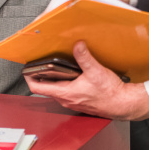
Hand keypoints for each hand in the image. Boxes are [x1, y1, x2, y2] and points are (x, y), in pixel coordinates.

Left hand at [25, 41, 148, 120]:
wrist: (122, 104)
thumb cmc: (109, 93)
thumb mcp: (95, 71)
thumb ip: (84, 57)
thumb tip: (77, 45)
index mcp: (65, 93)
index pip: (37, 88)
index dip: (29, 78)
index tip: (26, 70)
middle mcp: (66, 100)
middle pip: (45, 89)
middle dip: (40, 77)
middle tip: (37, 66)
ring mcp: (72, 102)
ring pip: (55, 91)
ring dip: (52, 81)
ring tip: (51, 69)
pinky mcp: (79, 102)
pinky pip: (65, 93)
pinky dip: (62, 84)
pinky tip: (70, 77)